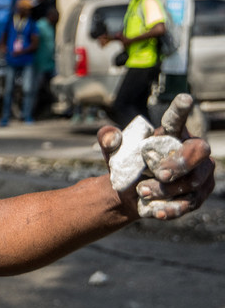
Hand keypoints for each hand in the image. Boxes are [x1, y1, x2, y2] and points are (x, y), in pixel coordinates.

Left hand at [97, 94, 215, 219]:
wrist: (129, 193)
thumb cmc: (127, 166)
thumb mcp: (112, 152)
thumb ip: (108, 139)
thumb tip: (111, 136)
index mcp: (170, 133)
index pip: (177, 118)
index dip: (181, 109)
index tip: (184, 97)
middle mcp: (192, 150)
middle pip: (198, 151)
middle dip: (181, 163)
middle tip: (160, 173)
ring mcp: (200, 173)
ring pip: (193, 182)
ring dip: (167, 190)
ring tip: (142, 192)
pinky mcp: (198, 195)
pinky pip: (190, 203)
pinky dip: (171, 208)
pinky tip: (155, 210)